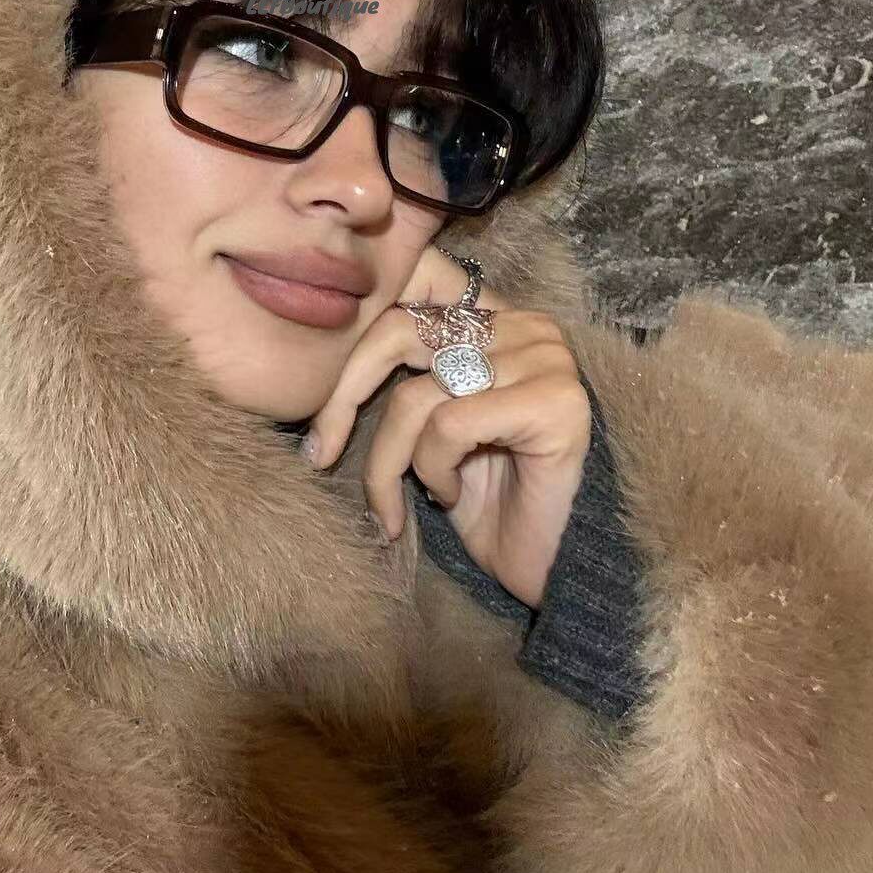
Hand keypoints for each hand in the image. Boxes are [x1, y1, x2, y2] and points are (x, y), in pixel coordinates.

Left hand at [303, 245, 591, 610]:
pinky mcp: (552, 400)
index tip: (316, 429)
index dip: (346, 362)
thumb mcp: (429, 432)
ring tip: (423, 495)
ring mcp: (543, 358)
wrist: (556, 566)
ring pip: (415, 395)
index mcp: (493, 319)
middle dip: (343, 400)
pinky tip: (452, 496)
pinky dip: (433, 469)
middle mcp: (522, 325)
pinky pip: (449, 425)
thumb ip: (400, 381)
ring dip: (394, 461)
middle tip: (321, 455)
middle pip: (395, 335)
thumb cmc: (490, 503)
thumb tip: (318, 363)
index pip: (399, 307)